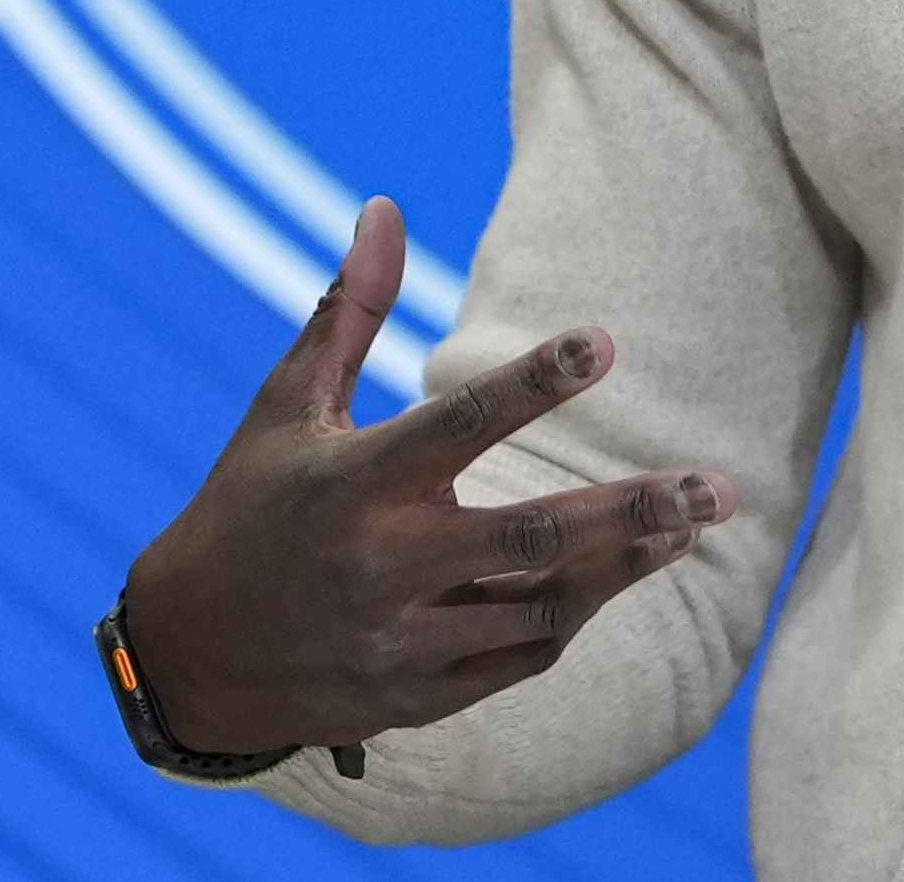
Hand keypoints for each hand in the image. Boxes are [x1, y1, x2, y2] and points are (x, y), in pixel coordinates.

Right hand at [120, 197, 737, 756]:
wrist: (186, 657)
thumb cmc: (248, 506)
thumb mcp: (285, 405)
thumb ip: (351, 310)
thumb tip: (386, 205)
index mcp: (350, 486)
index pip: (458, 424)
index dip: (536, 382)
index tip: (605, 344)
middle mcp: (378, 567)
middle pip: (530, 537)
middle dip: (633, 511)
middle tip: (716, 488)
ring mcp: (398, 642)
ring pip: (540, 607)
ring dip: (624, 567)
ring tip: (691, 525)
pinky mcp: (413, 698)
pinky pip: (517, 658)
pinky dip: (572, 617)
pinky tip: (622, 575)